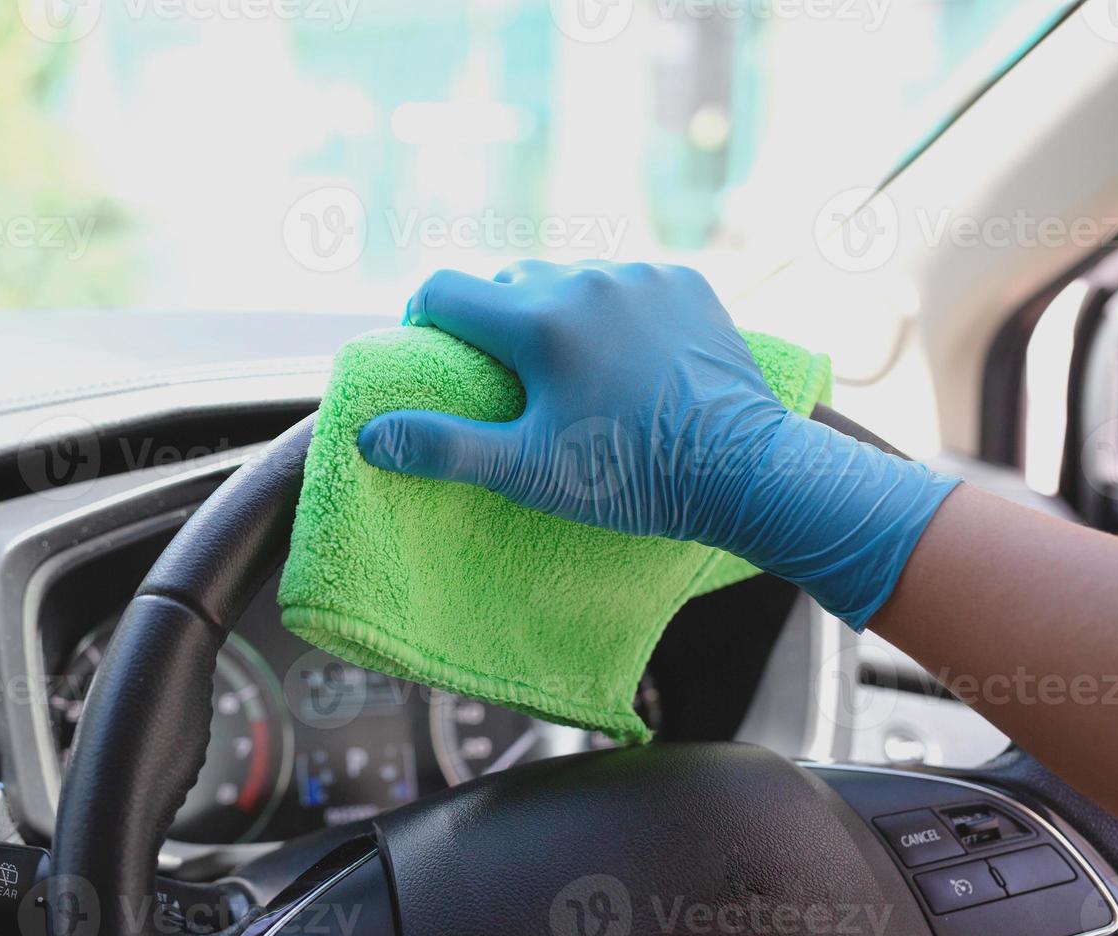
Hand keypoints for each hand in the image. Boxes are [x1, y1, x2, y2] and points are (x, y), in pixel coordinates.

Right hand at [358, 260, 958, 630]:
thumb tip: (367, 435)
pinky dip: (612, 309)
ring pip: (567, 277)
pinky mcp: (686, 281)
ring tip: (571, 370)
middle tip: (508, 378)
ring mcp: (640, 275)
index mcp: (538, 319)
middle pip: (507, 281)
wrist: (749, 472)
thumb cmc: (632, 478)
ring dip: (554, 310)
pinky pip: (624, 282)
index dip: (424, 319)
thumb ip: (443, 448)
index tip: (434, 354)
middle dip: (494, 320)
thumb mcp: (528, 472)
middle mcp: (585, 279)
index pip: (444, 289)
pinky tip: (627, 358)